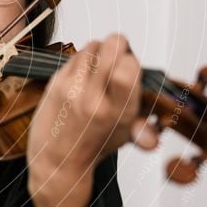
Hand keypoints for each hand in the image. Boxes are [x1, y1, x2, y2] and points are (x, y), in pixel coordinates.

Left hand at [26, 33, 158, 206]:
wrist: (55, 161)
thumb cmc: (92, 146)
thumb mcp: (124, 137)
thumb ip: (143, 129)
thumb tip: (151, 138)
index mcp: (116, 111)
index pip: (129, 66)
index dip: (132, 61)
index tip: (129, 69)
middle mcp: (93, 98)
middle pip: (112, 46)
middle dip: (119, 47)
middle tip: (116, 59)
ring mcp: (71, 88)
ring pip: (93, 46)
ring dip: (99, 52)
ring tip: (98, 70)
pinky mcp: (55, 82)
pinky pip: (74, 55)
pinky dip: (82, 60)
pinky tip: (82, 76)